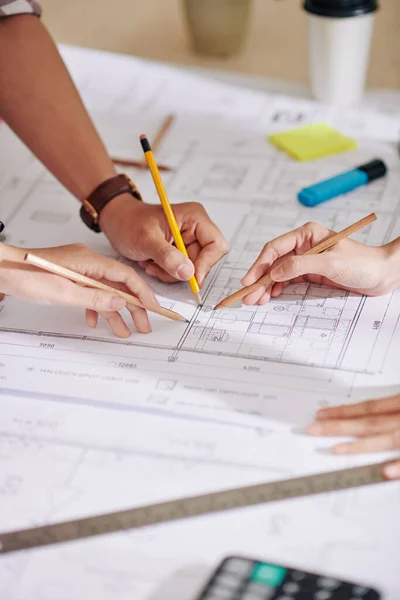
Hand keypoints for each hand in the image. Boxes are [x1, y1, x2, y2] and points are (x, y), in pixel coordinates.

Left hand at [0, 243, 159, 336]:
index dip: (142, 293)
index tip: (153, 308)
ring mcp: (79, 269)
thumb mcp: (65, 292)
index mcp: (90, 260)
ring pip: (105, 292)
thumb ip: (96, 299)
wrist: (3, 269)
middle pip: (118, 285)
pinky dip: (95, 307)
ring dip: (114, 311)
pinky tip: (94, 320)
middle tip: (143, 324)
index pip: (126, 276)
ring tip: (123, 330)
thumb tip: (121, 303)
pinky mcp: (70, 277)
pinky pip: (90, 292)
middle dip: (132, 306)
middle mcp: (88, 262)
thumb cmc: (28, 274)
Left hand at [99, 195, 228, 286]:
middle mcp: (196, 228)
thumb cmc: (128, 222)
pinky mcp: (181, 251)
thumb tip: (189, 273)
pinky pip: (182, 271)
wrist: (116, 222)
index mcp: (194, 217)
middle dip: (182, 271)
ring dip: (171, 273)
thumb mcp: (146, 240)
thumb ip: (167, 256)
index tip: (190, 278)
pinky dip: (167, 272)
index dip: (206, 263)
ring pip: (192, 270)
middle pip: (204, 260)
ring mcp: (189, 241)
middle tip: (160, 269)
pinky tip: (152, 264)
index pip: (216, 245)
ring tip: (151, 264)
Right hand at [241, 221, 399, 304]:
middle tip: (248, 297)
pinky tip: (270, 296)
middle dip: (259, 280)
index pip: (275, 249)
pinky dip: (278, 289)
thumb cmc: (362, 262)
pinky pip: (288, 281)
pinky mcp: (311, 274)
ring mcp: (306, 261)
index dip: (259, 265)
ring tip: (256, 300)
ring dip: (266, 287)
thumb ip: (300, 266)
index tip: (249, 280)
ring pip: (278, 273)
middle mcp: (304, 246)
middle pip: (274, 263)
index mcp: (307, 235)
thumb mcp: (330, 263)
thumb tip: (275, 272)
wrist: (382, 274)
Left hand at [307, 395, 399, 479]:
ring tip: (336, 449)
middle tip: (314, 429)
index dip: (343, 412)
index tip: (321, 414)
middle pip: (368, 423)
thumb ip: (394, 407)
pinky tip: (384, 472)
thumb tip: (376, 413)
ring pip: (387, 440)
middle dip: (339, 426)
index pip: (369, 408)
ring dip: (360, 445)